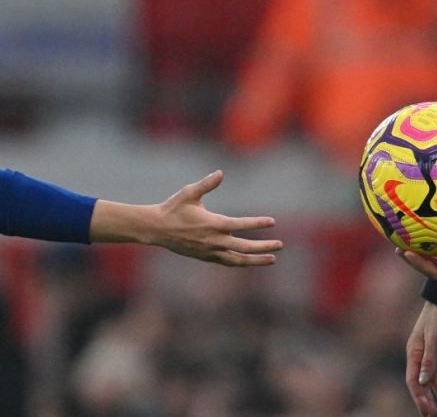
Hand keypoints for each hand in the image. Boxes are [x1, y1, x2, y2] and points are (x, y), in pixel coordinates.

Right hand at [91, 171, 281, 266]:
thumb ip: (206, 184)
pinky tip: (249, 261)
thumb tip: (220, 173)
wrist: (157, 229)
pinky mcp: (205, 257)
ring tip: (272, 259)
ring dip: (256, 260)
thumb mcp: (189, 192)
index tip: (272, 222)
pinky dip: (241, 263)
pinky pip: (227, 263)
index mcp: (213, 224)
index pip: (241, 224)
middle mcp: (214, 241)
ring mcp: (210, 251)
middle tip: (280, 245)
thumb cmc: (173, 208)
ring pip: (238, 260)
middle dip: (264, 246)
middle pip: (244, 246)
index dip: (258, 223)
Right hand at [406, 301, 436, 416]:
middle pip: (424, 384)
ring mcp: (433, 353)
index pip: (413, 382)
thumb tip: (422, 382)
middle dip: (430, 402)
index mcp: (414, 353)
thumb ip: (427, 360)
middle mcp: (421, 356)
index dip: (420, 399)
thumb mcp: (432, 337)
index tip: (429, 414)